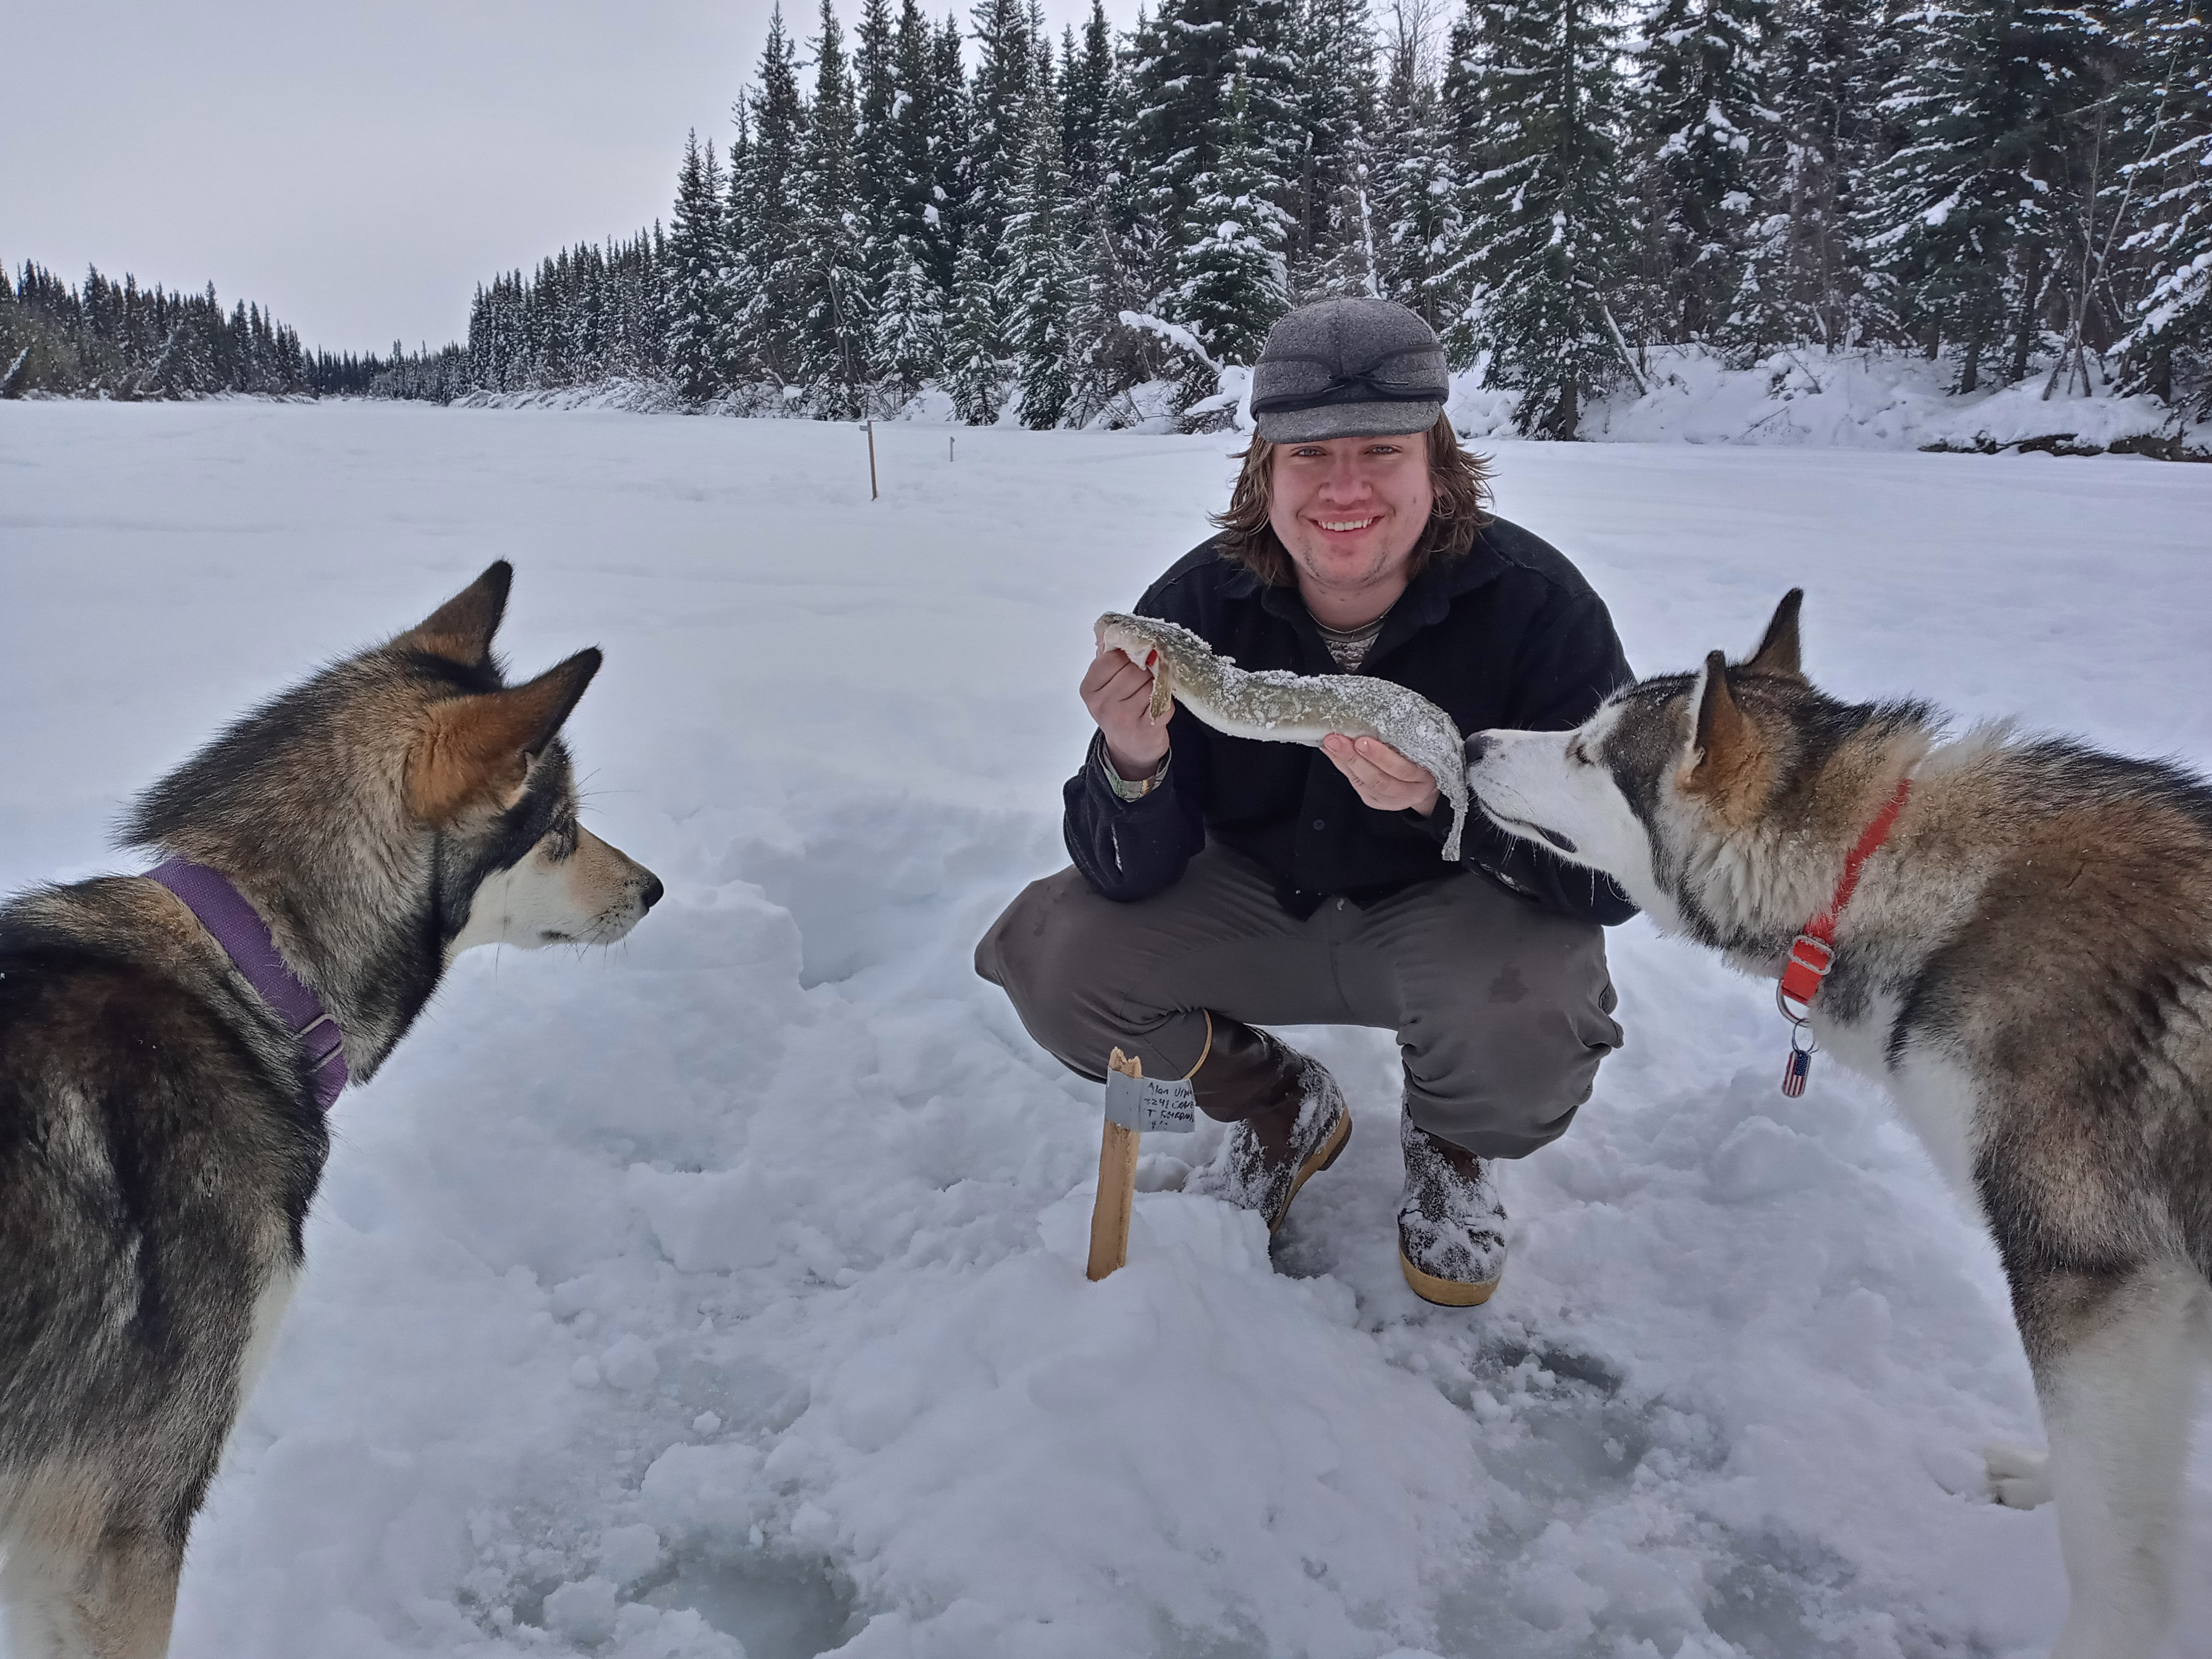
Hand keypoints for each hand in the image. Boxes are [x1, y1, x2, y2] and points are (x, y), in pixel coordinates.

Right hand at [1081, 646, 1170, 778]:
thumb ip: (1107, 655)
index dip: (1131, 653)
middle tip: (1147, 676)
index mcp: (1089, 688)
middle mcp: (1102, 704)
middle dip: (1147, 669)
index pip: (1114, 657)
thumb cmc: (1120, 708)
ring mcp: (1123, 718)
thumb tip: (1108, 626)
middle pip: (1135, 669)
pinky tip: (1158, 706)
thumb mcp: (1106, 683)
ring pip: (1151, 683)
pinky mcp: (1145, 729)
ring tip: (1151, 693)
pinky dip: (1166, 701)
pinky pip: (1164, 700)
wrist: (1130, 748)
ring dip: (1158, 684)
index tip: (1137, 657)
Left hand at [1322, 733, 1439, 816]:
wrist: (1425, 784)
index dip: (1381, 756)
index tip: (1363, 740)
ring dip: (1344, 762)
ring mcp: (1391, 800)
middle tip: (1337, 740)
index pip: (1402, 769)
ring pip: (1365, 784)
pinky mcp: (1376, 802)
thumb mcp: (1421, 748)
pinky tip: (1331, 753)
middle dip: (1355, 759)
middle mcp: (1408, 791)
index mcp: (1424, 776)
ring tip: (1330, 744)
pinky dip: (1342, 767)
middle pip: (1379, 779)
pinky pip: (1357, 785)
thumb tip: (1371, 719)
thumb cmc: (1422, 759)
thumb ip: (1403, 739)